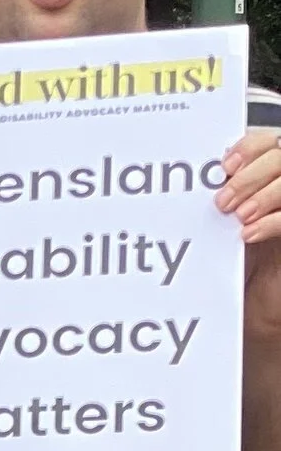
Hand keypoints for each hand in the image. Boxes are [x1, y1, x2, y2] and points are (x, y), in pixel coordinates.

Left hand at [218, 129, 280, 337]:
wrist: (251, 307)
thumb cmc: (231, 269)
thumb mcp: (215, 231)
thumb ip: (209, 205)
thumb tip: (179, 184)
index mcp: (262, 177)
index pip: (264, 143)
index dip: (248, 147)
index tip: (223, 166)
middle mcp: (279, 187)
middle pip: (279, 155)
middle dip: (250, 176)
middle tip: (222, 202)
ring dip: (264, 194)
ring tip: (239, 218)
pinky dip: (274, 220)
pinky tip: (250, 234)